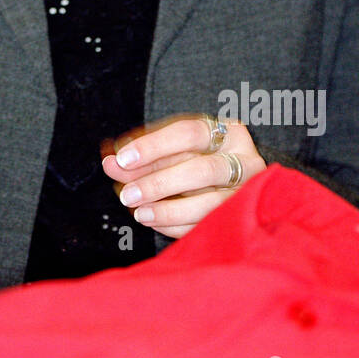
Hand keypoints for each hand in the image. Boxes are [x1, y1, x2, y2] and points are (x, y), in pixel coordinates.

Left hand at [100, 114, 264, 238]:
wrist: (230, 180)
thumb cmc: (195, 158)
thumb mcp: (170, 150)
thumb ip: (142, 156)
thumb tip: (111, 163)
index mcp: (226, 131)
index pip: (188, 133)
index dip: (153, 146)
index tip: (123, 159)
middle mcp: (244, 159)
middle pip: (201, 171)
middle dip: (158, 183)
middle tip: (126, 194)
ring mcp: (247, 192)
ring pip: (210, 203)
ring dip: (169, 210)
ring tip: (140, 214)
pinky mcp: (242, 217)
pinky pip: (209, 225)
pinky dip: (178, 226)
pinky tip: (155, 223)